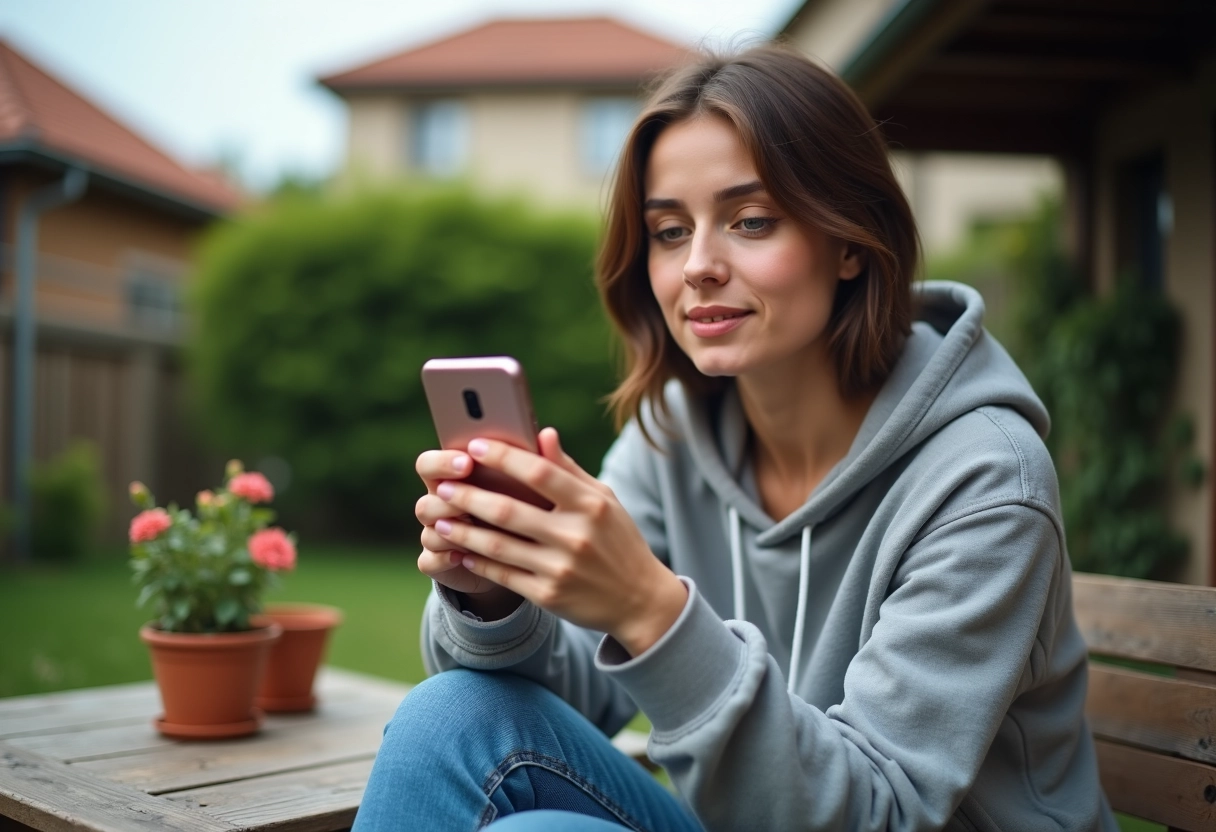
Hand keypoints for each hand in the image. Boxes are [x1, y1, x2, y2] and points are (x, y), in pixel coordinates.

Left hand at [420, 427, 687, 655]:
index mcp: (591, 505)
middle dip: (468, 496)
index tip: (473, 445)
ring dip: (463, 531)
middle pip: (508, 510)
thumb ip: (569, 469)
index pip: (539, 472)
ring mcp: (560, 568)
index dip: (502, 456)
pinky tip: (461, 551)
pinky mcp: (548, 595)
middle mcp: (576, 535)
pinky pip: (502, 575)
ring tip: (439, 519)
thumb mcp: (604, 500)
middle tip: (443, 486)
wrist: (640, 601)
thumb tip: (542, 433)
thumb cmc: (619, 541)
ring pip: (497, 545)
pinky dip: (477, 562)